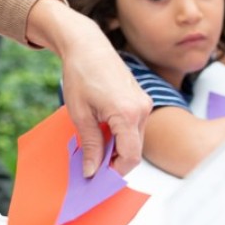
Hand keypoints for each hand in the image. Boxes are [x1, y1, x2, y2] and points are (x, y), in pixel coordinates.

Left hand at [27, 0, 150, 175]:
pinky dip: (121, 136)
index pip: (130, 157)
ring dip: (118, 149)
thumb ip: (90, 145)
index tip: (97, 178)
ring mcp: (144, 104)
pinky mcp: (141, 100)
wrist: (87, 46)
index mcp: (128, 114)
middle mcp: (142, 109)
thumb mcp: (80, 115)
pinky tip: (103, 134)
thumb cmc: (81, 74)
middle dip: (115, 162)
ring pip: (135, 140)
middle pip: (134, 151)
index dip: (114, 172)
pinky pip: (135, 127)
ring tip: (94, 149)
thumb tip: (92, 170)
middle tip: (92, 167)